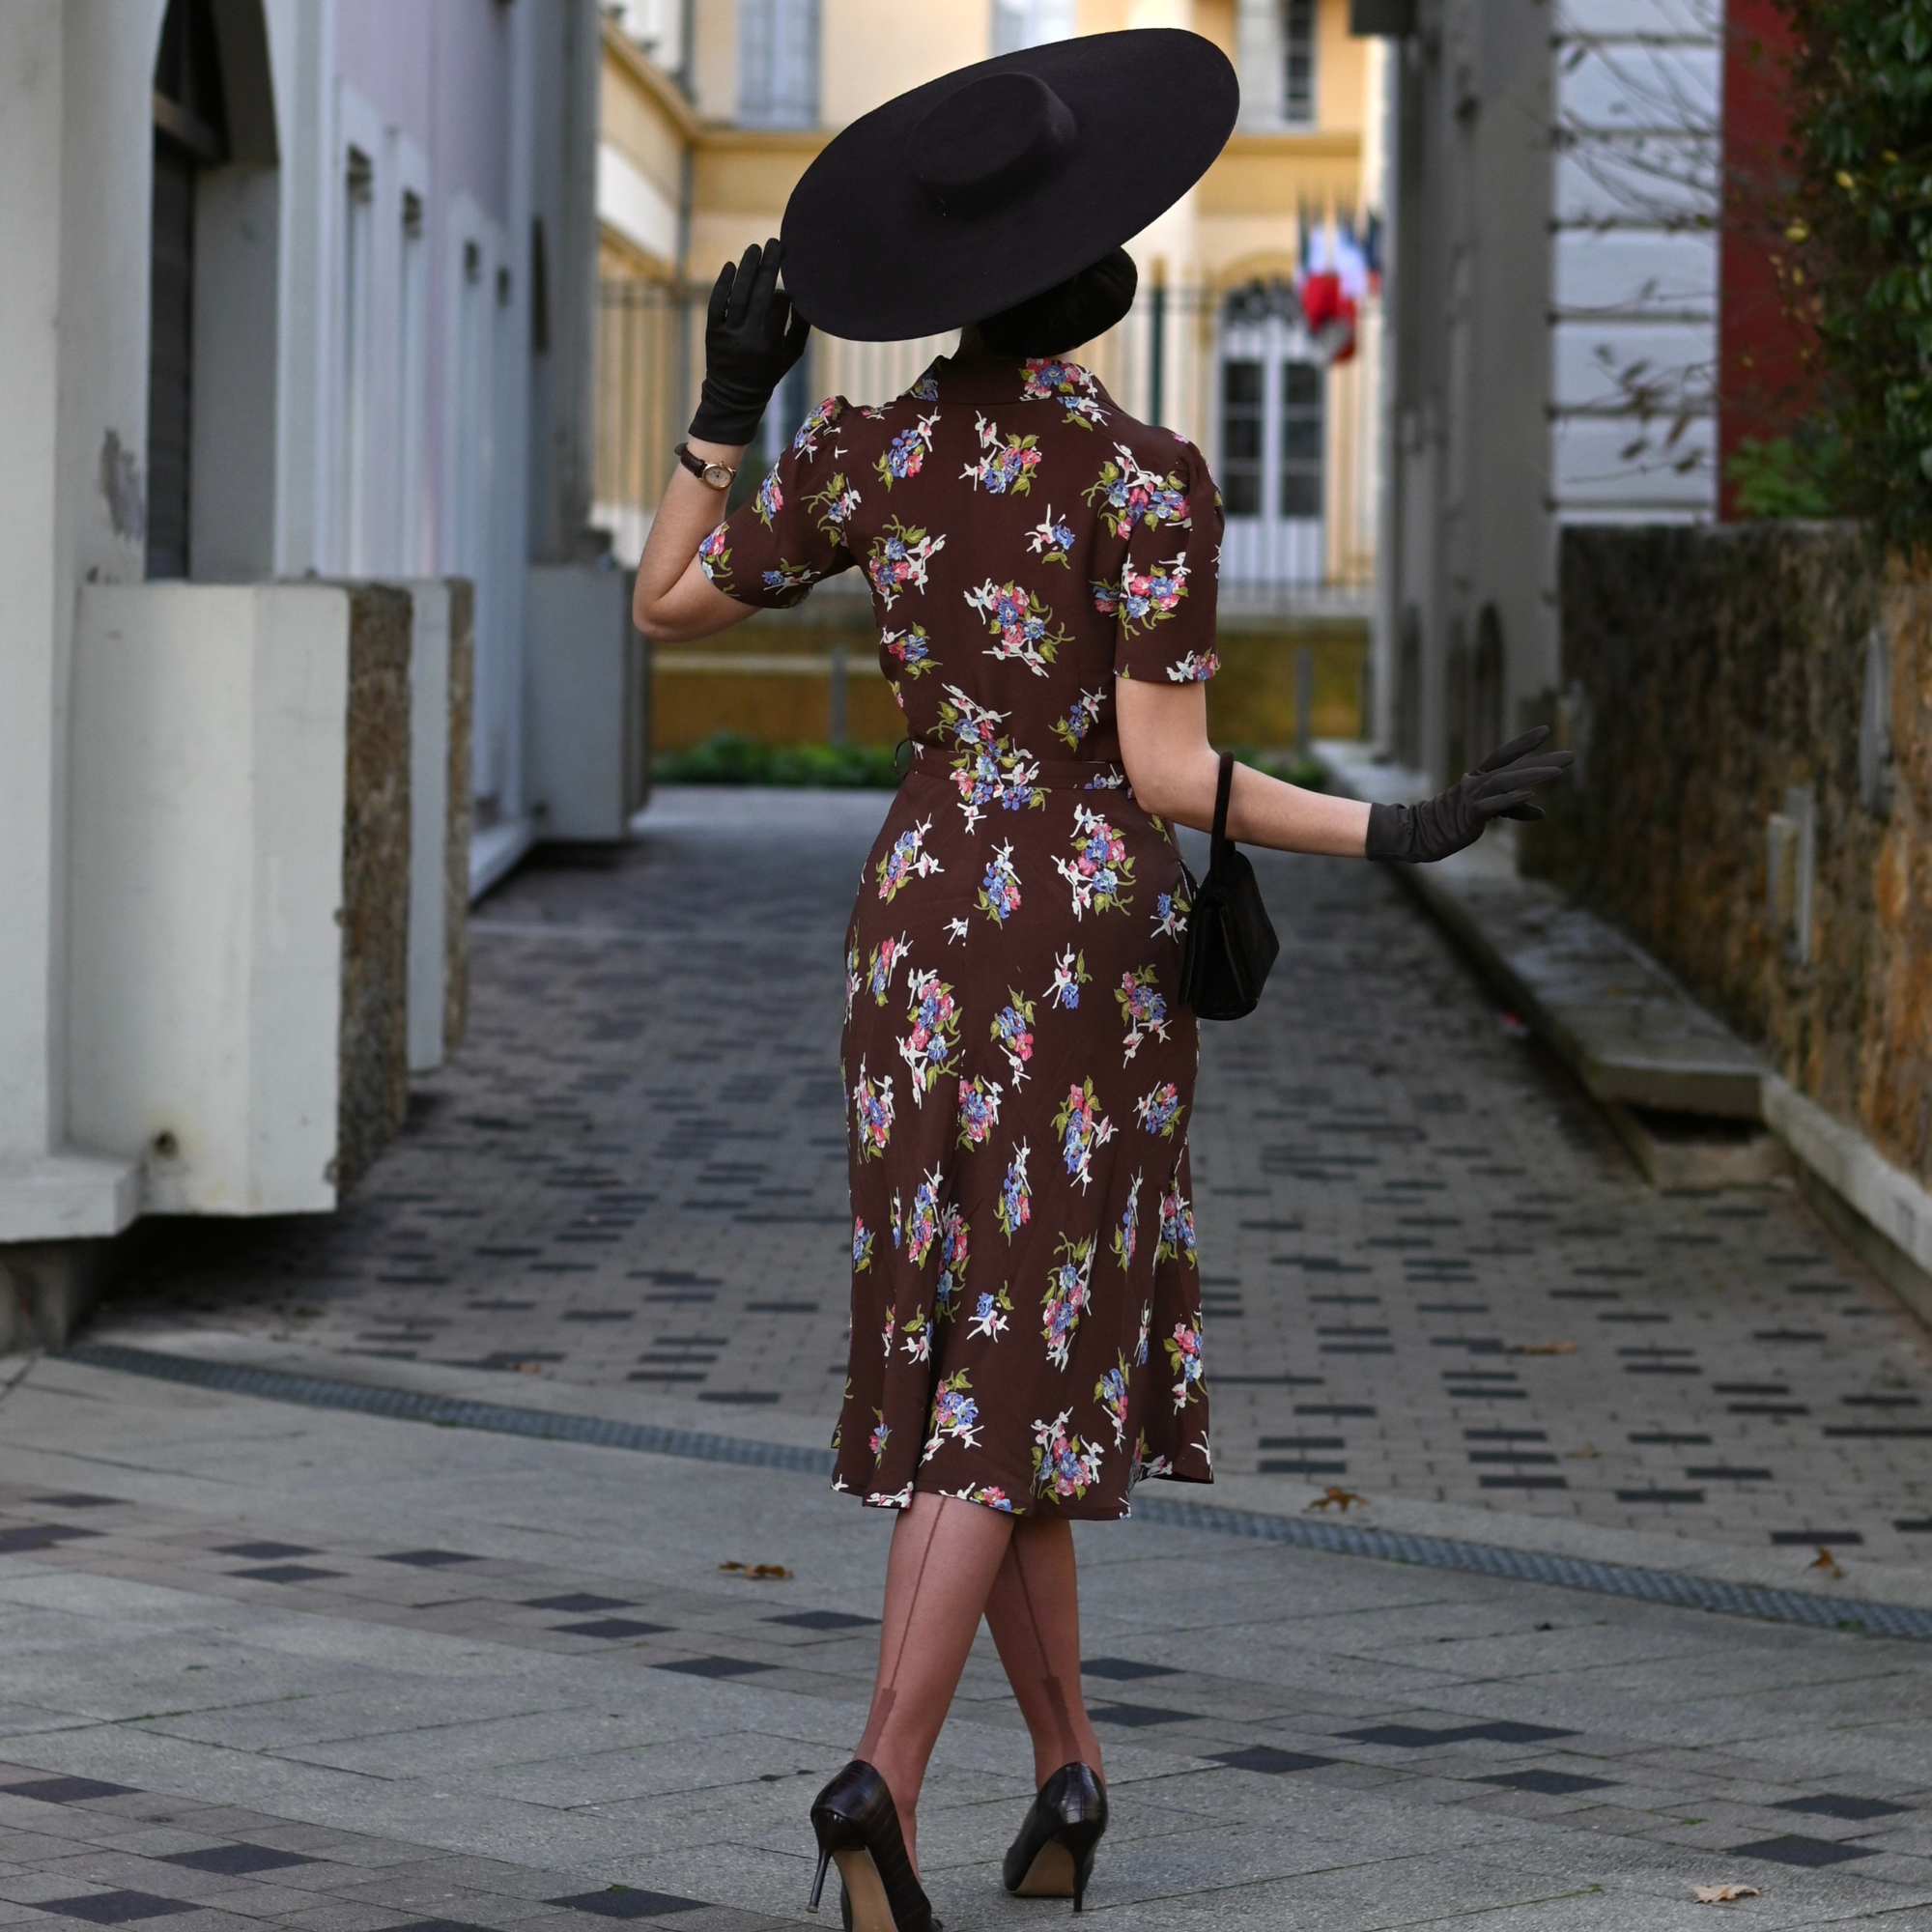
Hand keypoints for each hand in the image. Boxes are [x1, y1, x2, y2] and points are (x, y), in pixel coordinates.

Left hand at [688, 237, 810, 446]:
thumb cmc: (769, 371)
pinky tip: (731, 266)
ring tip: (755, 247)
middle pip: (760, 295)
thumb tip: (801, 294)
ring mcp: (728, 334)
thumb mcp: (792, 354)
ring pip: (738, 295)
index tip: (788, 281)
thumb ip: (800, 326)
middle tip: (774, 242)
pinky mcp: (712, 331)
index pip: (779, 306)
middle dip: (768, 266)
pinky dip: (723, 284)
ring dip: (747, 268)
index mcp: (770, 345)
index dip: (784, 291)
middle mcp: (748, 338)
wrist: (734, 395)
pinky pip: (717, 303)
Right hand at [1365, 727, 1573, 863]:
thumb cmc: (1452, 822)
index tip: (1545, 731)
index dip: (1523, 743)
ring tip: (1557, 772)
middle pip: (1513, 768)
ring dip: (1532, 775)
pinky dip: (1510, 800)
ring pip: (1505, 782)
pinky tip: (1530, 794)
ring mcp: (1471, 797)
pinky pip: (1492, 805)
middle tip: (1570, 756)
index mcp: (1478, 779)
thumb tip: (1542, 812)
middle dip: (1542, 761)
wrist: (1419, 834)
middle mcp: (1476, 783)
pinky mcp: (1469, 815)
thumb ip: (1514, 809)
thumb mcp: (1487, 812)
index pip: (1503, 756)